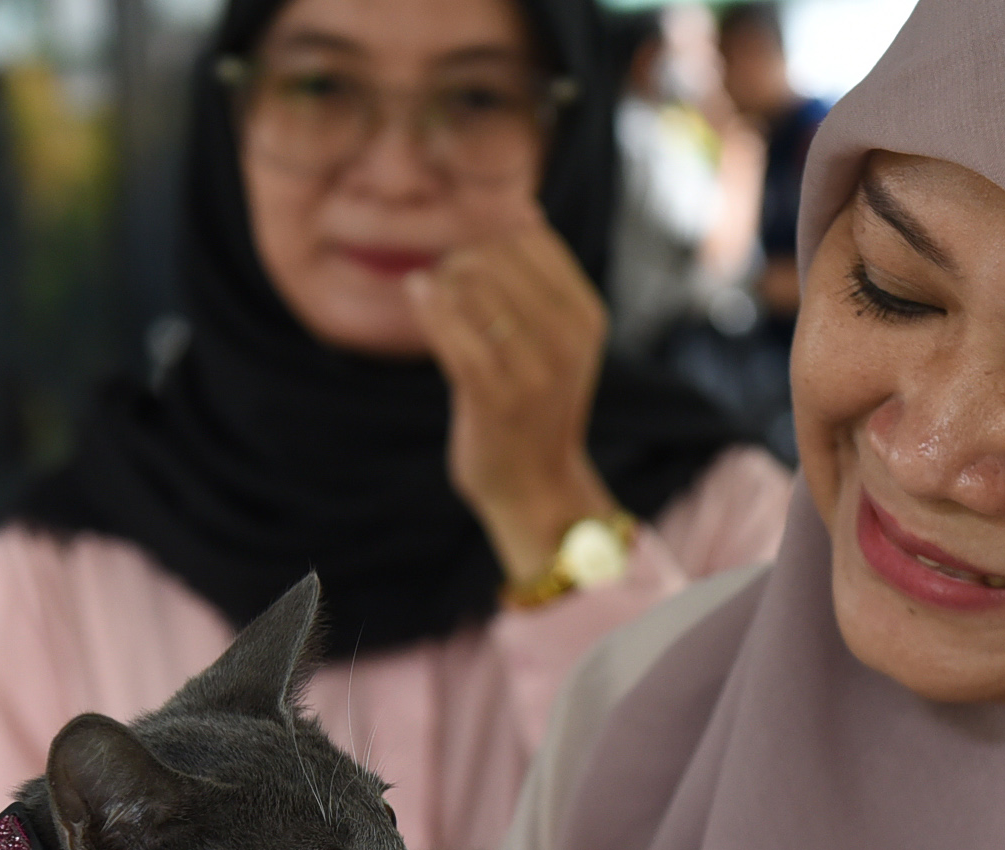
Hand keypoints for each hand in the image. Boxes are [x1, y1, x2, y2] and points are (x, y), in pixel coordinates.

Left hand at [406, 222, 620, 585]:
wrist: (535, 487)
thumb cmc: (535, 403)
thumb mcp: (557, 336)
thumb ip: (541, 276)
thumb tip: (523, 206)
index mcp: (587, 315)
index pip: (529, 236)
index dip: (487, 233)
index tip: (469, 261)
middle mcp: (569, 338)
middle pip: (495, 253)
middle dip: (459, 258)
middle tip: (446, 284)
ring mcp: (535, 368)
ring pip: (471, 283)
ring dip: (440, 282)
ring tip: (434, 298)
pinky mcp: (494, 395)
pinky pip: (450, 327)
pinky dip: (426, 305)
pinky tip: (417, 298)